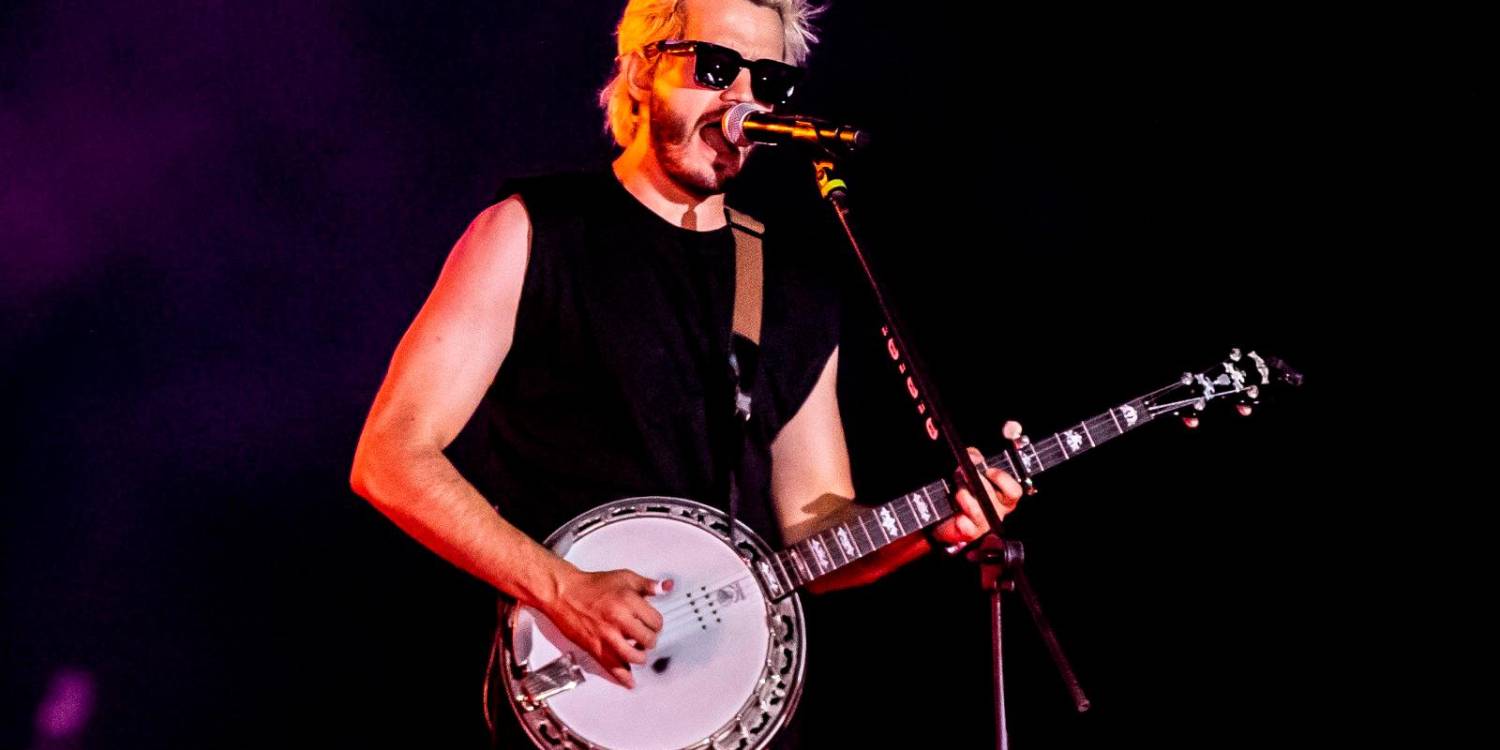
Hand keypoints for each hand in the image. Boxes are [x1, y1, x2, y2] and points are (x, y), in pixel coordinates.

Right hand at [542, 568, 670, 688]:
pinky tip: (630, 682)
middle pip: (648, 640)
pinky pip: (613, 668)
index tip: (652, 623)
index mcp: (628, 601)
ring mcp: (607, 636)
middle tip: (646, 637)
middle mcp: (619, 620)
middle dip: (650, 639)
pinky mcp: (596, 648)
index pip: (656, 621)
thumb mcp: (624, 578)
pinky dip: (624, 678)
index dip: (656, 623)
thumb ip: (647, 585)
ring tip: (638, 651)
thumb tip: (667, 587)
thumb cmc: (593, 586)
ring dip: (640, 656)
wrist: (564, 594)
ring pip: (634, 657)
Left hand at [928, 427, 1025, 550]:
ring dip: (964, 496)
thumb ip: (974, 458)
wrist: (941, 513)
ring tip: (955, 491)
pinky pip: (967, 526)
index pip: (1014, 491)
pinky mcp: (970, 533)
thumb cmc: (960, 489)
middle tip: (962, 473)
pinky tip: (956, 514)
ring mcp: (984, 524)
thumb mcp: (969, 468)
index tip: (988, 471)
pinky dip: (960, 519)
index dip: (1003, 480)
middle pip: (994, 498)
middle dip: (977, 483)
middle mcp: (997, 510)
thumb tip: (974, 457)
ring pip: (978, 511)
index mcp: (1002, 495)